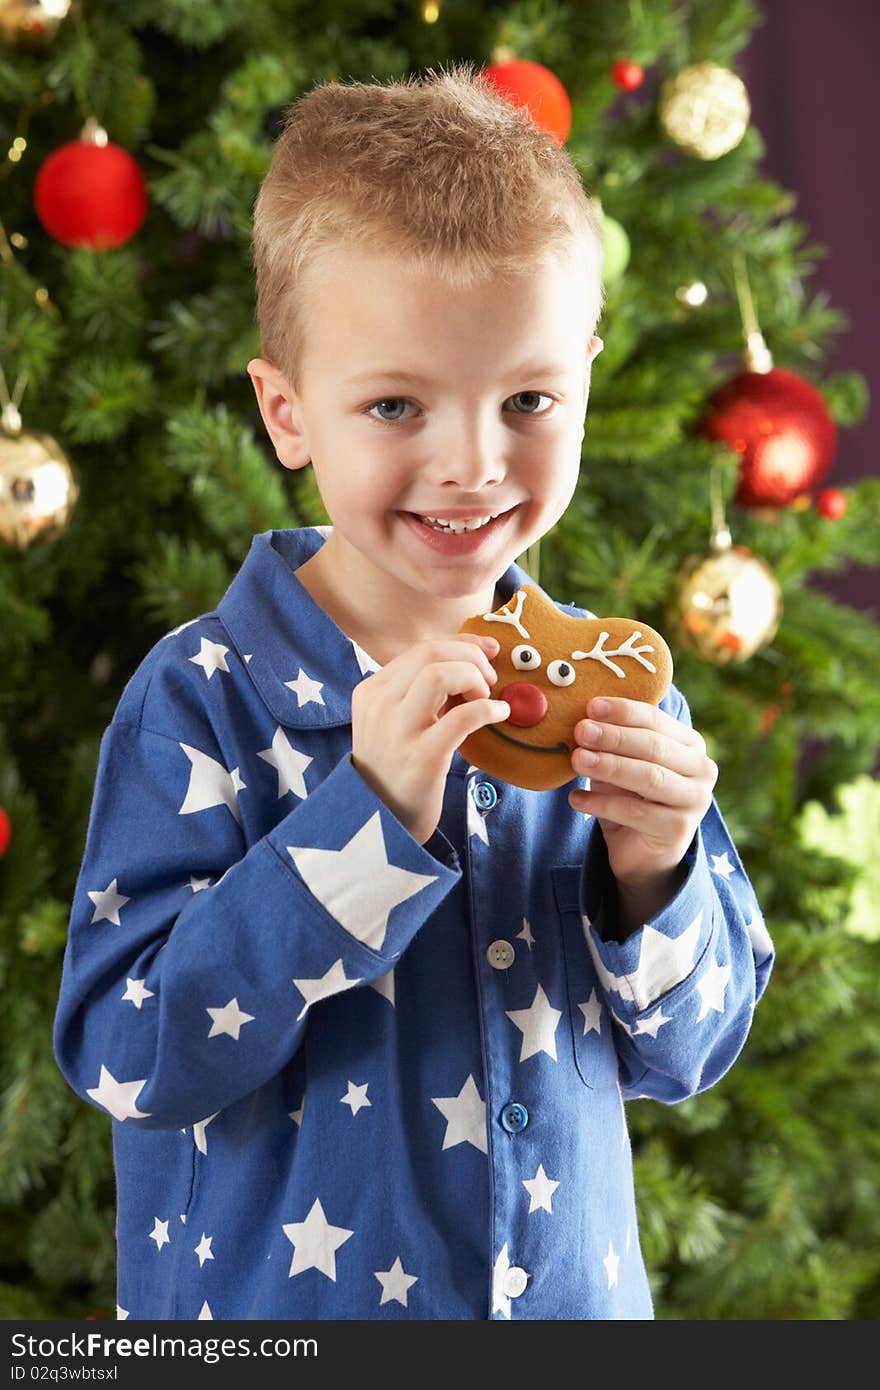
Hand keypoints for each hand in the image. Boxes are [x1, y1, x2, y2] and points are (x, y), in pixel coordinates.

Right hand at [351, 634, 509, 845]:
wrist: (380, 824)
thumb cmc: (395, 770)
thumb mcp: (391, 723)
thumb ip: (416, 693)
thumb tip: (470, 661)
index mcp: (371, 692)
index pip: (421, 650)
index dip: (462, 644)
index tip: (487, 651)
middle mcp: (378, 706)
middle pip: (431, 654)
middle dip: (470, 657)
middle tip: (489, 679)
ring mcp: (397, 732)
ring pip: (440, 674)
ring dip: (473, 677)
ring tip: (487, 697)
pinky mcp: (421, 758)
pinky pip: (462, 717)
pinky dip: (488, 709)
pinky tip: (499, 715)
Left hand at [569, 696, 718, 909]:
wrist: (644, 852)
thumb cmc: (631, 797)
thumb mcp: (622, 764)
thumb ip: (612, 742)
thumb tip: (583, 720)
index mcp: (690, 744)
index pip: (655, 721)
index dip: (623, 712)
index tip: (591, 706)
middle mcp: (701, 769)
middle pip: (654, 747)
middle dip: (614, 737)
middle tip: (581, 731)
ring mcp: (695, 801)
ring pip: (649, 777)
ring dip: (609, 766)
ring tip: (578, 760)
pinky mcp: (679, 830)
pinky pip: (636, 812)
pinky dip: (602, 803)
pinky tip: (576, 798)